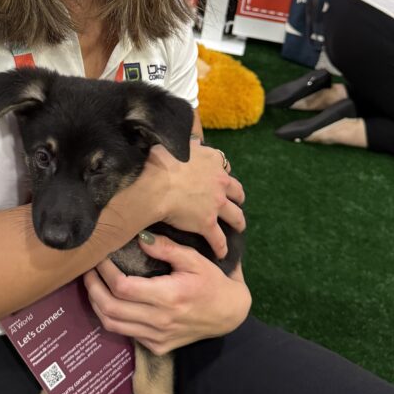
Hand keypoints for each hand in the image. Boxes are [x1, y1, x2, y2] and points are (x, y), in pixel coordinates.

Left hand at [83, 234, 250, 354]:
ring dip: (97, 304)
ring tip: (92, 284)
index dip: (105, 272)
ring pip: (112, 325)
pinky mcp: (157, 347)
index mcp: (168, 297)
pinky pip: (125, 333)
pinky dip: (112, 317)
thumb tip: (139, 238)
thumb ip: (166, 248)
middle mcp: (159, 321)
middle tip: (88, 270)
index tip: (100, 256)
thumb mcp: (194, 259)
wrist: (229, 314)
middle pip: (110, 309)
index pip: (122, 288)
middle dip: (92, 288)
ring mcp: (157, 338)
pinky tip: (110, 300)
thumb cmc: (212, 281)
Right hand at [144, 143, 245, 259]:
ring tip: (238, 226)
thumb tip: (192, 141)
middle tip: (234, 201)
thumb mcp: (176, 144)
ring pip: (235, 215)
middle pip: (236, 190)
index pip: (224, 165)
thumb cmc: (160, 161)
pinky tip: (222, 253)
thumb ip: (187, 144)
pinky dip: (221, 246)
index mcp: (211, 160)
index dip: (222, 172)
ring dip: (238, 221)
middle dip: (237, 196)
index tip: (219, 176)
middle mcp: (219, 181)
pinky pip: (219, 239)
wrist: (156, 185)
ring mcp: (216, 204)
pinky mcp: (208, 223)